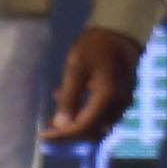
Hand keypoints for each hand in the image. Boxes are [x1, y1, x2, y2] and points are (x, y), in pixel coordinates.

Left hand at [44, 23, 147, 147]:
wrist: (120, 32)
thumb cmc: (95, 46)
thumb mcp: (76, 68)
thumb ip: (69, 98)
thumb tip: (60, 126)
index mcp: (106, 98)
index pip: (82, 127)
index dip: (62, 135)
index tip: (44, 135)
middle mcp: (118, 106)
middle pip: (92, 132)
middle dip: (70, 133)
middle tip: (49, 128)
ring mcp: (122, 104)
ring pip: (98, 126)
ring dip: (78, 125)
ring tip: (58, 114)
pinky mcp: (122, 99)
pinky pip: (103, 116)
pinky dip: (86, 115)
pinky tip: (70, 102)